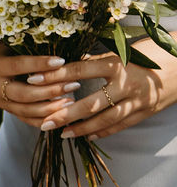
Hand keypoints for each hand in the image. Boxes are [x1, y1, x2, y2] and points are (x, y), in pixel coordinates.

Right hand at [0, 40, 77, 128]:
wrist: (1, 65)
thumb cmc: (17, 50)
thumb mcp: (22, 46)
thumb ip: (38, 49)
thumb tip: (63, 53)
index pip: (18, 66)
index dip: (39, 64)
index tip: (62, 61)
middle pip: (23, 93)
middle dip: (50, 91)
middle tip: (74, 85)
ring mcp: (1, 102)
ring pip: (27, 110)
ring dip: (51, 108)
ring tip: (72, 101)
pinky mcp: (10, 112)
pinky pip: (29, 120)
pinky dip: (47, 119)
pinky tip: (63, 114)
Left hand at [36, 50, 173, 140]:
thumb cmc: (154, 51)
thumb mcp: (125, 50)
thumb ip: (96, 58)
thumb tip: (68, 60)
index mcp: (118, 63)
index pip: (79, 70)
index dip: (54, 75)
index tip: (31, 79)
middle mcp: (127, 84)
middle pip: (91, 103)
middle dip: (65, 114)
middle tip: (43, 122)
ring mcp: (138, 100)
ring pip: (105, 119)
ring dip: (82, 129)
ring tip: (62, 134)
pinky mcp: (147, 111)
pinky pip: (121, 125)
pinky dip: (103, 131)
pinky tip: (87, 136)